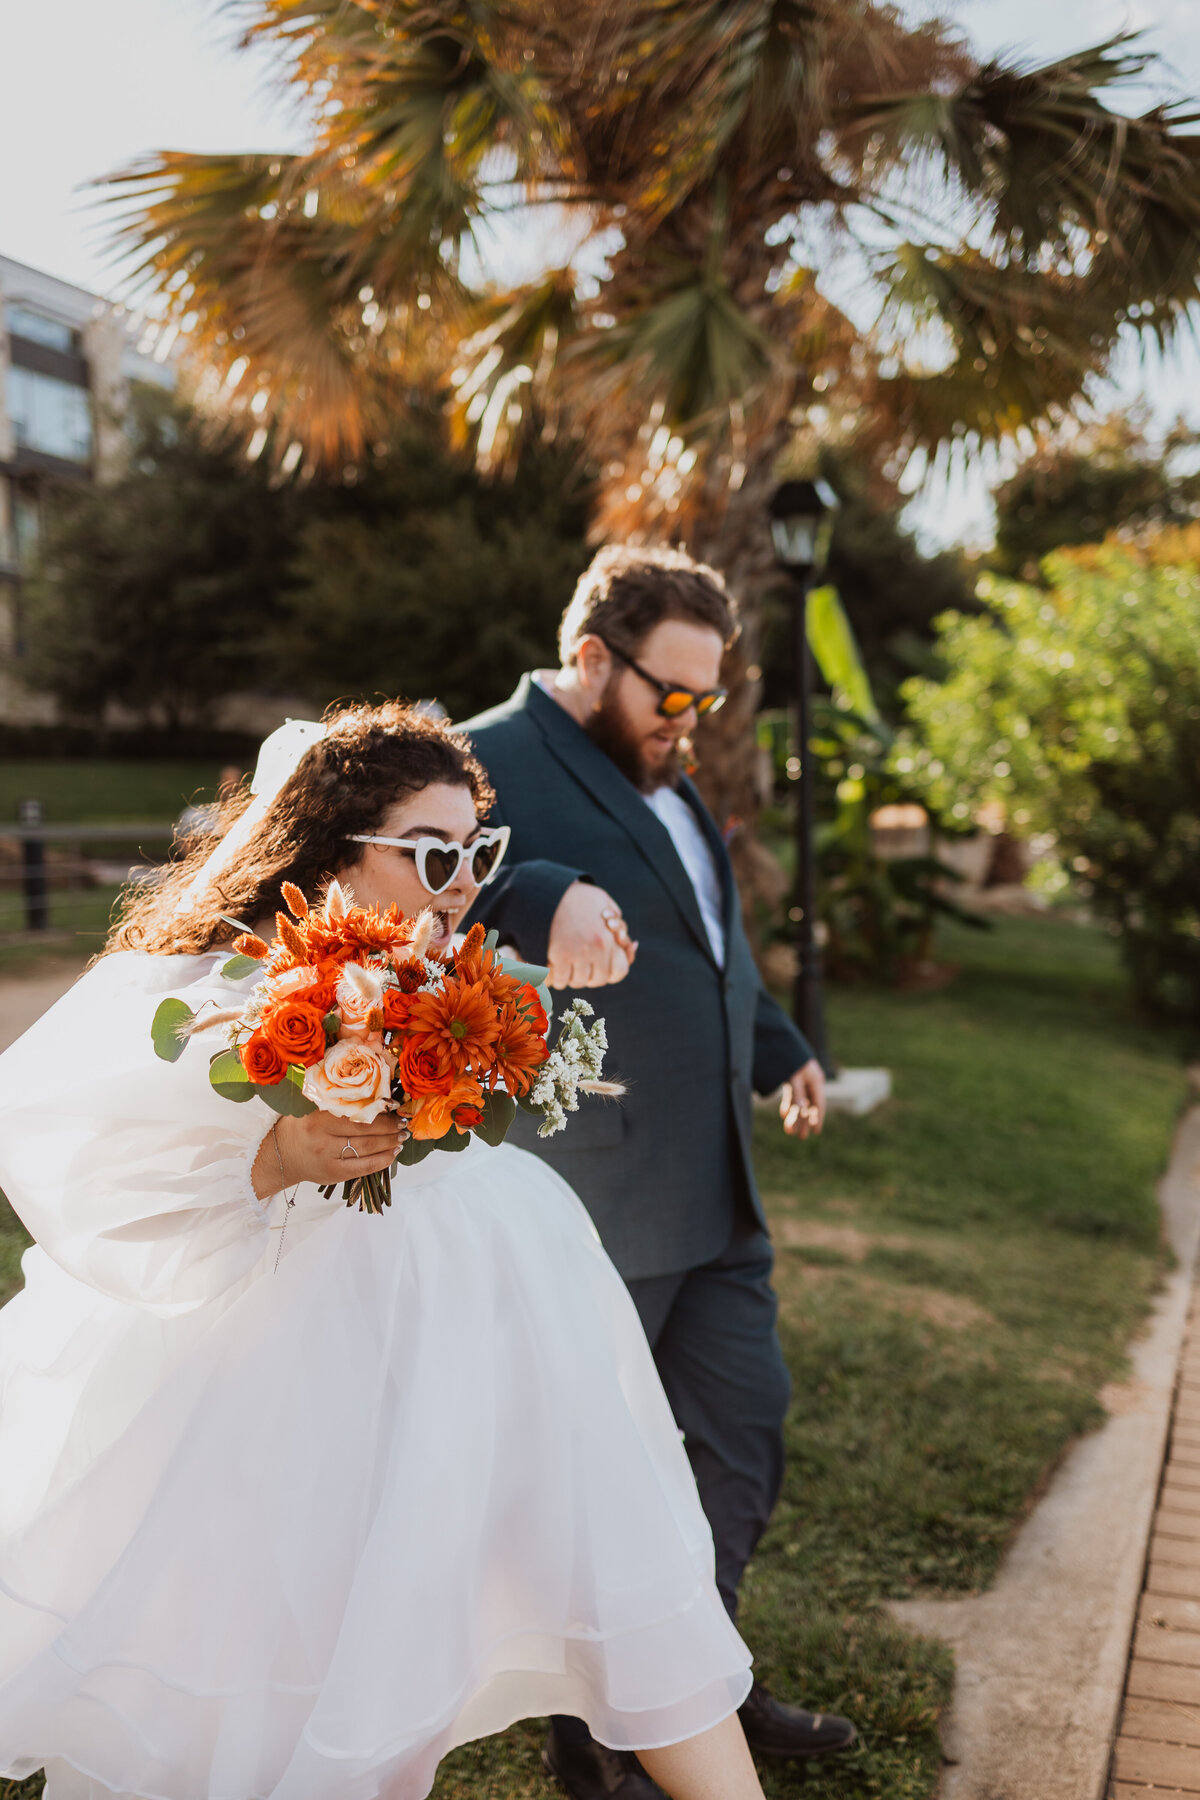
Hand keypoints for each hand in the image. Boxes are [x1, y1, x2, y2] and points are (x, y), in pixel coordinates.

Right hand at [253, 1109, 407, 1199]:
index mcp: (318, 1118)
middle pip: (365, 1131)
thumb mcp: (311, 1108)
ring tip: (402, 1136)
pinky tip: (393, 1153)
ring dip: (390, 1143)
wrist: (282, 1155)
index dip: (379, 1110)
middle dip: (390, 1127)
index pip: (356, 1113)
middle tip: (403, 1122)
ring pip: (367, 1150)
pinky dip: (382, 1160)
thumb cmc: (302, 1126)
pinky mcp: (334, 1175)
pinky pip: (364, 1168)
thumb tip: (373, 1093)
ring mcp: (329, 1159)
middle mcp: (323, 1139)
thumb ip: (336, 1101)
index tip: (394, 1105)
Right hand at [546, 881, 637, 988]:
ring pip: (578, 981)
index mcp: (610, 938)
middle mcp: (597, 948)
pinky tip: (552, 969)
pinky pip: (559, 980)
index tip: (600, 967)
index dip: (610, 972)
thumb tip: (632, 944)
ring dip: (571, 978)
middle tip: (580, 968)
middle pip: (598, 979)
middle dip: (589, 976)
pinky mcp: (557, 956)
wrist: (550, 889)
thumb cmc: (578, 896)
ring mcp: (577, 953)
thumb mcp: (605, 903)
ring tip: (565, 968)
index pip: (620, 971)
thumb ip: (618, 923)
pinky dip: (556, 979)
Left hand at [780, 1060, 825, 1137]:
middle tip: (801, 1137)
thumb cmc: (790, 1057)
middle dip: (804, 1121)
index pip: (819, 1103)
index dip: (818, 1118)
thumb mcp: (794, 1075)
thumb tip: (801, 1110)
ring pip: (800, 1101)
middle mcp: (811, 1081)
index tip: (816, 1131)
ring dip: (795, 1116)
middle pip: (809, 1105)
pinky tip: (785, 1114)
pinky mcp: (792, 1078)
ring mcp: (802, 1079)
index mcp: (816, 1079)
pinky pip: (792, 1094)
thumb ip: (797, 1093)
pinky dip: (789, 1104)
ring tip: (789, 1131)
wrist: (781, 1039)